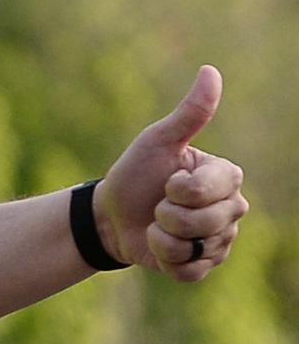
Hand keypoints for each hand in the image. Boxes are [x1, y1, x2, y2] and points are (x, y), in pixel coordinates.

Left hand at [93, 68, 245, 282]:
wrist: (112, 216)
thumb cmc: (137, 173)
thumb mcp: (158, 140)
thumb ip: (189, 113)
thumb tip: (210, 71)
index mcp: (226, 176)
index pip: (209, 191)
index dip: (179, 190)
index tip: (168, 181)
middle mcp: (232, 208)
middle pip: (206, 223)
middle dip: (168, 216)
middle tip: (158, 206)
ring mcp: (220, 239)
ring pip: (197, 248)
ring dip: (164, 238)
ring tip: (158, 225)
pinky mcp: (204, 265)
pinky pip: (189, 271)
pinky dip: (165, 261)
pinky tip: (160, 246)